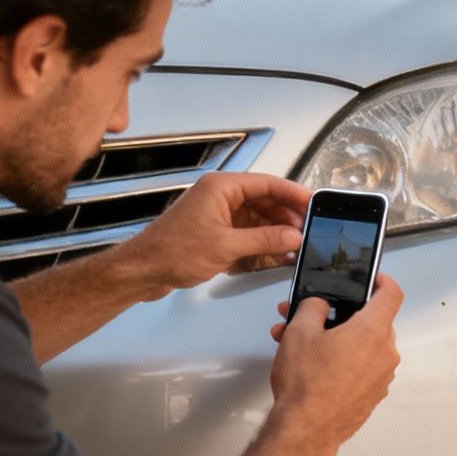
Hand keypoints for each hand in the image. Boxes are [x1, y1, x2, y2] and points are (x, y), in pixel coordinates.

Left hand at [123, 172, 311, 295]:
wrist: (142, 271)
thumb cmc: (172, 251)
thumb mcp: (226, 246)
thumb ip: (265, 240)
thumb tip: (294, 237)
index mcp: (222, 188)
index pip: (268, 184)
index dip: (294, 193)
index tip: (314, 203)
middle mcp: (221, 197)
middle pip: (265, 201)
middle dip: (287, 217)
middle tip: (308, 230)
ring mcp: (218, 215)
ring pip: (258, 219)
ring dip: (276, 233)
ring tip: (295, 247)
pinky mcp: (216, 233)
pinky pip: (247, 234)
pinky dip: (262, 244)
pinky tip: (276, 256)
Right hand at [268, 275, 403, 451]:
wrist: (307, 430)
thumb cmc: (306, 383)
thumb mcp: (299, 332)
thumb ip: (313, 306)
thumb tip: (320, 304)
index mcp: (373, 330)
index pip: (392, 294)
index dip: (382, 281)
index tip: (372, 279)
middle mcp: (385, 353)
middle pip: (372, 322)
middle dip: (342, 315)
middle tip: (313, 317)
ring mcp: (382, 377)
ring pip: (363, 347)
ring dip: (338, 340)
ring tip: (302, 345)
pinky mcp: (373, 395)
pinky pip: (361, 369)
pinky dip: (343, 362)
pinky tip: (314, 367)